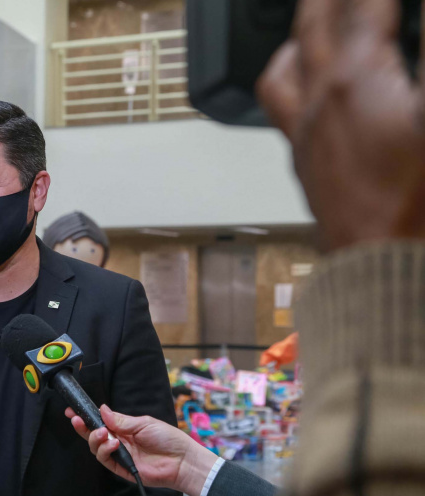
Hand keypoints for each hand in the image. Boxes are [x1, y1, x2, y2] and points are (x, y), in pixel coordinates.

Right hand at [65, 405, 217, 495]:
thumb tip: (102, 409)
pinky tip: (114, 444)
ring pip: (96, 448)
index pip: (100, 422)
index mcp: (124, 429)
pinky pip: (105, 460)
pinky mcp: (122, 469)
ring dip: (95, 439)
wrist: (182, 461)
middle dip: (82, 427)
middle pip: (93, 435)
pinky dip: (105, 450)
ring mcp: (120, 455)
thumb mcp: (143, 423)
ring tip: (104, 433)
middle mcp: (119, 441)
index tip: (73, 410)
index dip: (86, 417)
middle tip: (76, 420)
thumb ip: (120, 420)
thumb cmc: (167, 439)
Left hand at [257, 0, 424, 251]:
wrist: (384, 270)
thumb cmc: (419, 201)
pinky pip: (283, 111)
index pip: (361, 5)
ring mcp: (306, 135)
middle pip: (313, 27)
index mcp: (354, 80)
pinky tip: (309, 91)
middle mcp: (318, 103)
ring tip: (311, 22)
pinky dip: (292, 82)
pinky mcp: (306, 165)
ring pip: (283, 71)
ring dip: (297, 36)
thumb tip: (421, 21)